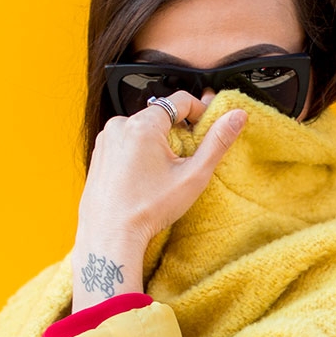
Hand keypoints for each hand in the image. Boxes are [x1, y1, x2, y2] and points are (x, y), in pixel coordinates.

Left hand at [79, 91, 248, 249]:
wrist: (111, 235)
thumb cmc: (146, 210)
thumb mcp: (192, 176)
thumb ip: (217, 142)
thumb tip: (237, 117)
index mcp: (142, 125)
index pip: (179, 101)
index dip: (199, 112)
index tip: (206, 129)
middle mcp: (119, 126)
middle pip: (160, 117)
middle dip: (177, 134)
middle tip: (184, 162)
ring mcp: (105, 140)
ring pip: (142, 130)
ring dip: (157, 144)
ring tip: (161, 176)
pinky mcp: (99, 154)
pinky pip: (125, 144)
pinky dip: (139, 154)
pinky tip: (143, 179)